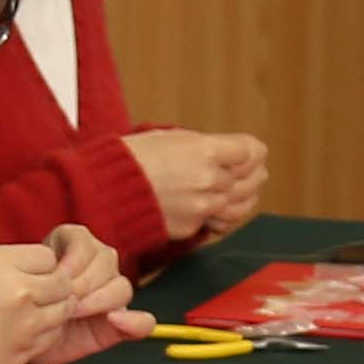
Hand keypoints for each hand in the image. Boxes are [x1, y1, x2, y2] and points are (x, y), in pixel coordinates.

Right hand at [0, 227, 146, 363]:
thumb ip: (1, 269)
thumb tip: (29, 271)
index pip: (45, 256)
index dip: (42, 268)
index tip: (32, 277)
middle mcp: (16, 287)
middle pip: (63, 281)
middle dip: (56, 288)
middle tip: (39, 298)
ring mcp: (26, 319)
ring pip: (65, 308)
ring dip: (55, 311)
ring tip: (33, 315)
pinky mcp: (29, 346)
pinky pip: (55, 333)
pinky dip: (49, 332)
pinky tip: (28, 333)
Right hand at [123, 130, 269, 241]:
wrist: (107, 190)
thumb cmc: (132, 159)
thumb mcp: (172, 137)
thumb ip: (204, 146)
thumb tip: (226, 153)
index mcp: (204, 150)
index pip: (250, 151)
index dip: (253, 152)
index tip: (252, 154)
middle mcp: (208, 179)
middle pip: (251, 178)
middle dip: (253, 175)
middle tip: (256, 173)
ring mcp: (202, 206)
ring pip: (240, 205)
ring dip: (245, 198)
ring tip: (245, 193)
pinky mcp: (192, 226)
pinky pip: (219, 223)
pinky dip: (222, 216)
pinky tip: (220, 209)